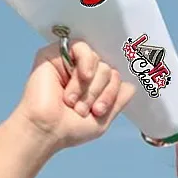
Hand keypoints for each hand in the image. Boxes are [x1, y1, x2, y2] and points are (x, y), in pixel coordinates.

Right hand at [11, 40, 134, 150]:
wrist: (45, 130)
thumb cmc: (68, 129)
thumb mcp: (103, 119)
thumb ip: (119, 100)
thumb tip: (132, 84)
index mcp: (93, 86)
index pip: (116, 77)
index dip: (112, 92)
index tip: (98, 111)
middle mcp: (82, 73)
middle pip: (109, 70)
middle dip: (99, 92)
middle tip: (81, 108)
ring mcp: (69, 63)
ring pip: (99, 61)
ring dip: (89, 86)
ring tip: (72, 101)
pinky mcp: (55, 54)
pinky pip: (82, 47)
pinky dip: (86, 63)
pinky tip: (81, 77)